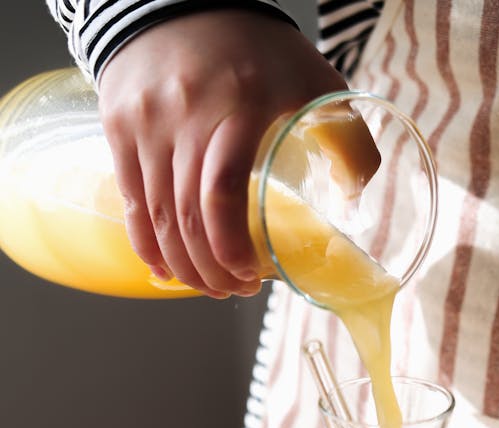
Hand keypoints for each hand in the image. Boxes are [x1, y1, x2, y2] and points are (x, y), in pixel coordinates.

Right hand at [98, 8, 348, 297]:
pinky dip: (147, 244)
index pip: (222, 191)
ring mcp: (147, 124)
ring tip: (209, 285)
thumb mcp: (313, 78)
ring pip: (157, 217)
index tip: (252, 275)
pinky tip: (166, 269)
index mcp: (241, 107)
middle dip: (212, 270)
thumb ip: (346, 134)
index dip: (231, 246)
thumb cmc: (256, 47)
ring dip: (183, 265)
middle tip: (237, 290)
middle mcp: (186, 118)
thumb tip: (358, 192)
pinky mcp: (120, 128)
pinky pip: (131, 201)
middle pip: (188, 217)